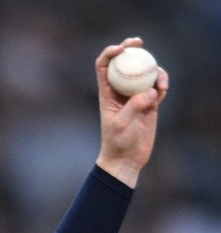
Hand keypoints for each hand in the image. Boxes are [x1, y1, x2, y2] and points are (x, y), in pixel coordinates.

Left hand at [95, 37, 168, 187]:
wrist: (126, 158)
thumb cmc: (117, 142)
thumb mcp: (121, 124)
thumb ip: (134, 106)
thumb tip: (150, 92)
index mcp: (106, 92)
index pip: (103, 66)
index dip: (109, 53)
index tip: (120, 48)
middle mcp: (119, 91)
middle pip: (124, 63)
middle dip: (131, 48)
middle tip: (139, 42)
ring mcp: (135, 95)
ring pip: (144, 73)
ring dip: (153, 70)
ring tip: (160, 81)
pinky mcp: (149, 103)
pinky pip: (157, 87)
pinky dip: (161, 84)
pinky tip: (163, 90)